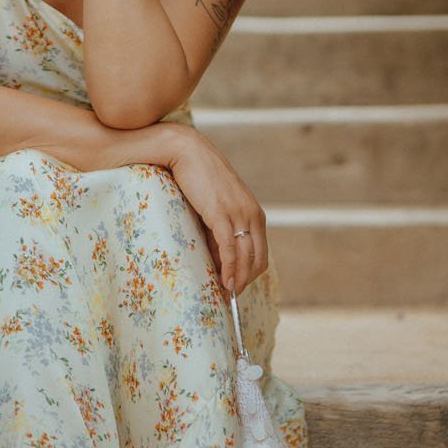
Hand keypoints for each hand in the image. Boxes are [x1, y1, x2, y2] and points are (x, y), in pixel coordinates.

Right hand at [164, 126, 267, 298]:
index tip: (237, 287)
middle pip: (257, 259)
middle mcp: (251, 214)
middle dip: (246, 281)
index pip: (261, 253)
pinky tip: (223, 280)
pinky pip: (230, 248)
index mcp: (254, 213)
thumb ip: (220, 231)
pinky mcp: (222, 213)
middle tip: (231, 296)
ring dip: (238, 279)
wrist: (187, 151)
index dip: (250, 274)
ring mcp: (238, 213)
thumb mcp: (215, 208)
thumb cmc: (198, 179)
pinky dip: (229, 268)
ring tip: (227, 293)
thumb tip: (220, 260)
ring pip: (246, 257)